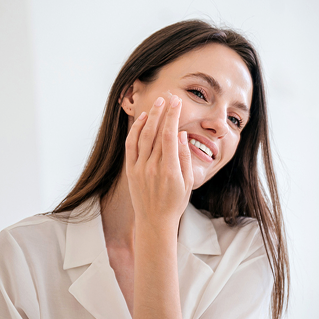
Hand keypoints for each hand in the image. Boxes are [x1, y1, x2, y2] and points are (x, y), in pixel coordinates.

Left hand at [125, 93, 193, 230]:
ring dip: (150, 117)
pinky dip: (136, 130)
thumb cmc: (174, 203)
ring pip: (143, 136)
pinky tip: (143, 119)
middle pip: (156, 132)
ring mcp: (139, 168)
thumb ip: (185, 158)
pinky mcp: (131, 170)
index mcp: (170, 171)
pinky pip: (131, 145)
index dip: (173, 116)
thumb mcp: (188, 182)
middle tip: (168, 97)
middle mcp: (152, 168)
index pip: (169, 136)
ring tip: (157, 104)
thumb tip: (180, 135)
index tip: (177, 103)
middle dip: (163, 112)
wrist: (154, 221)